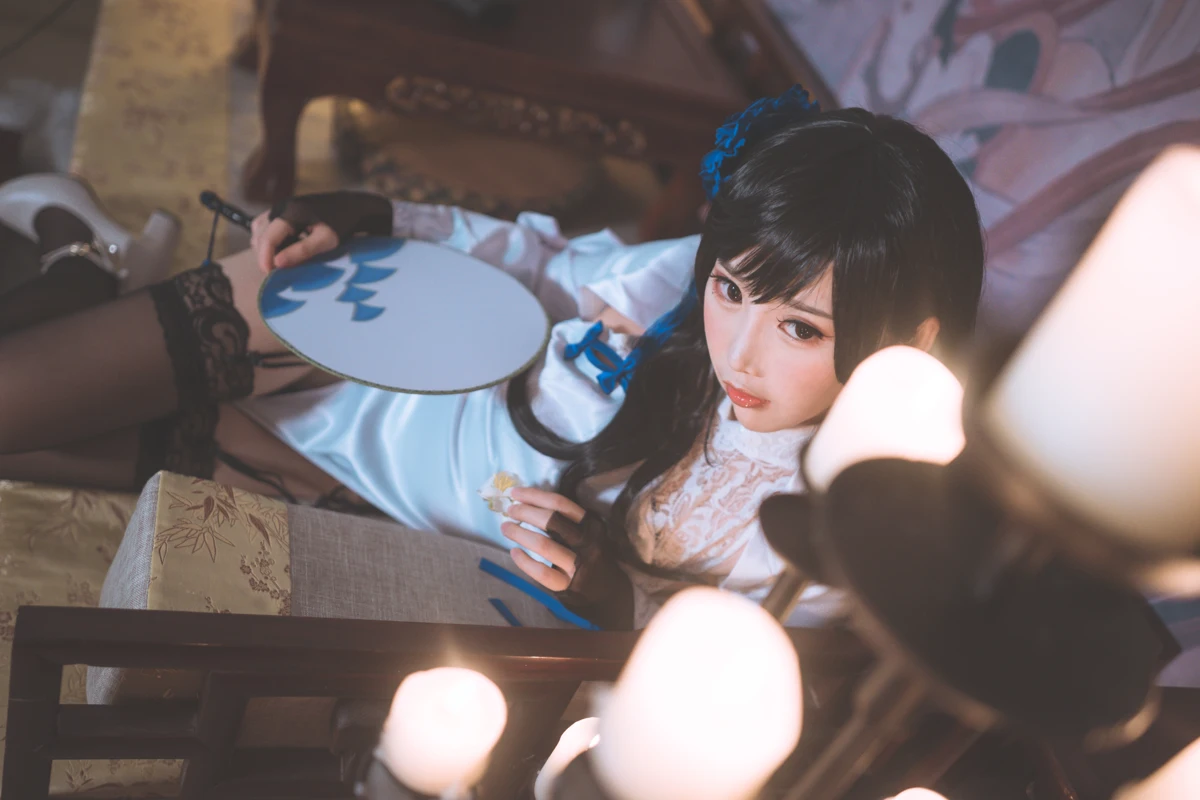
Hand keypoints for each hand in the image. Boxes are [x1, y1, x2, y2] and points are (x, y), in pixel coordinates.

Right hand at [250, 190, 393, 272]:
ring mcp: (280, 206)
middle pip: (260, 234)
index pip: (267, 238)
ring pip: (260, 230)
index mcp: (289, 212)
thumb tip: (277, 263)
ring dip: (266, 247)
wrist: (351, 206)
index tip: (269, 275)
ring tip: (283, 260)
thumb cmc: (342, 224)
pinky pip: (265, 225)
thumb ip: (302, 251)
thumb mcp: (327, 240)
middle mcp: (280, 206)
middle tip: (278, 272)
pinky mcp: (282, 209)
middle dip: (265, 254)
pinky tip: (284, 248)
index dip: (265, 259)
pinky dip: (269, 238)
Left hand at [502, 486, 633, 629]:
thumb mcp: (589, 533)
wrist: (609, 591)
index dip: (535, 496)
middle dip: (525, 512)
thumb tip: (530, 504)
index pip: (561, 504)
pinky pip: (541, 572)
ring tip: (506, 528)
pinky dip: (524, 562)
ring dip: (520, 534)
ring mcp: (578, 565)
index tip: (516, 493)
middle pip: (551, 520)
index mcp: (591, 524)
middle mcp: (586, 542)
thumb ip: (568, 520)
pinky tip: (514, 553)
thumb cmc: (591, 555)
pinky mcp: (568, 586)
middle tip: (510, 510)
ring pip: (544, 545)